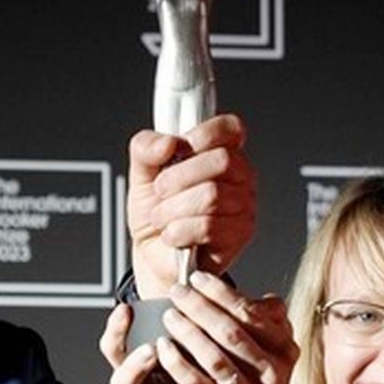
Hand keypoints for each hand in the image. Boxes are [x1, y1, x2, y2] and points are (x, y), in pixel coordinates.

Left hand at [125, 115, 255, 298]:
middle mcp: (239, 178)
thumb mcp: (141, 174)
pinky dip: (178, 231)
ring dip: (172, 209)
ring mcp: (243, 207)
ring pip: (211, 195)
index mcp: (221, 153)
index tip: (180, 148)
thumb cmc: (155, 214)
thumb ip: (146, 148)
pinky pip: (208, 226)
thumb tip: (166, 142)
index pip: (230, 129)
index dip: (205, 134)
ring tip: (163, 217)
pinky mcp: (238, 236)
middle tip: (161, 191)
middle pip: (221, 161)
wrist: (154, 255)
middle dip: (178, 177)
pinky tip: (173, 235)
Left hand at [154, 271, 298, 383]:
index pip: (249, 313)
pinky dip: (178, 364)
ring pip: (214, 358)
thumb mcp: (274, 344)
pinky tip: (163, 347)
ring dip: (188, 333)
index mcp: (283, 347)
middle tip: (177, 292)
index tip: (197, 278)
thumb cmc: (262, 375)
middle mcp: (270, 371)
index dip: (220, 293)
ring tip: (169, 316)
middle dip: (200, 308)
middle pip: (231, 333)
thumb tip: (242, 288)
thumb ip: (264, 315)